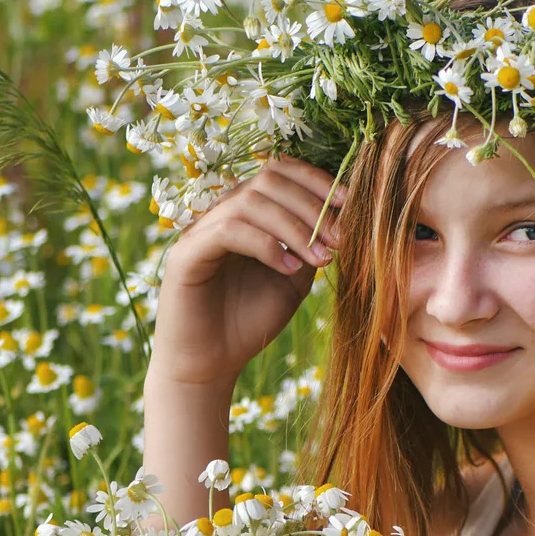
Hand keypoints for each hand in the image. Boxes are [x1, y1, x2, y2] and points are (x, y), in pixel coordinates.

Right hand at [149, 153, 343, 388]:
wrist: (211, 364)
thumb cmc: (250, 321)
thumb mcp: (294, 280)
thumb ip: (311, 247)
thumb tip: (341, 219)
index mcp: (245, 213)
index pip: (277, 170)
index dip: (314, 179)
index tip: (349, 202)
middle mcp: (219, 213)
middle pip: (267, 180)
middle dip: (311, 206)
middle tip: (340, 239)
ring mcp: (199, 231)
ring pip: (250, 202)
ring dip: (295, 228)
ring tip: (322, 259)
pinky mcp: (186, 254)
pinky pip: (228, 231)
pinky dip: (266, 246)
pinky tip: (289, 269)